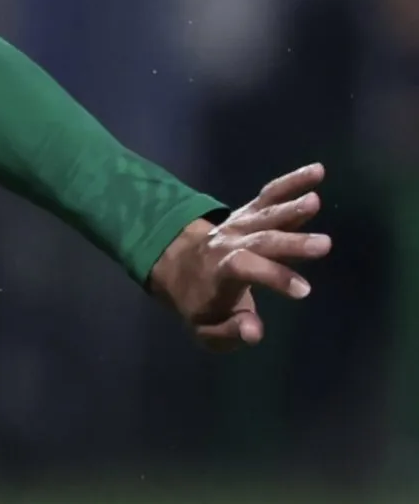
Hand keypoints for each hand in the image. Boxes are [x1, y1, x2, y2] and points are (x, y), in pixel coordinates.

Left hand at [151, 162, 326, 349]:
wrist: (178, 267)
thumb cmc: (201, 303)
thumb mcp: (206, 330)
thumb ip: (228, 332)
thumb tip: (254, 332)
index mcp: (219, 271)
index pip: (246, 269)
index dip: (273, 278)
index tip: (303, 291)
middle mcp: (229, 243)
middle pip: (261, 240)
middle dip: (291, 244)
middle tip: (324, 245)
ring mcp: (239, 225)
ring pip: (266, 214)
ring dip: (290, 208)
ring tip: (314, 201)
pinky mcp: (249, 212)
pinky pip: (270, 195)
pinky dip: (292, 182)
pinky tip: (318, 171)